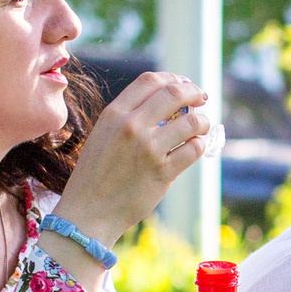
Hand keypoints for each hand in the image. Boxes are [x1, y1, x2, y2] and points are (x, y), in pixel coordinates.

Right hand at [54, 71, 214, 244]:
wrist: (87, 212)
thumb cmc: (96, 175)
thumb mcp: (104, 135)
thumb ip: (129, 118)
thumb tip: (167, 105)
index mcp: (114, 114)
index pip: (151, 81)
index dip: (173, 79)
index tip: (184, 85)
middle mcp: (131, 126)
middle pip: (174, 93)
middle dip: (194, 93)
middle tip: (201, 99)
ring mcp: (148, 149)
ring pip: (191, 122)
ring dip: (202, 121)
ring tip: (202, 126)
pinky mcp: (162, 172)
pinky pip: (193, 150)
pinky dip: (200, 145)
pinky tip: (195, 147)